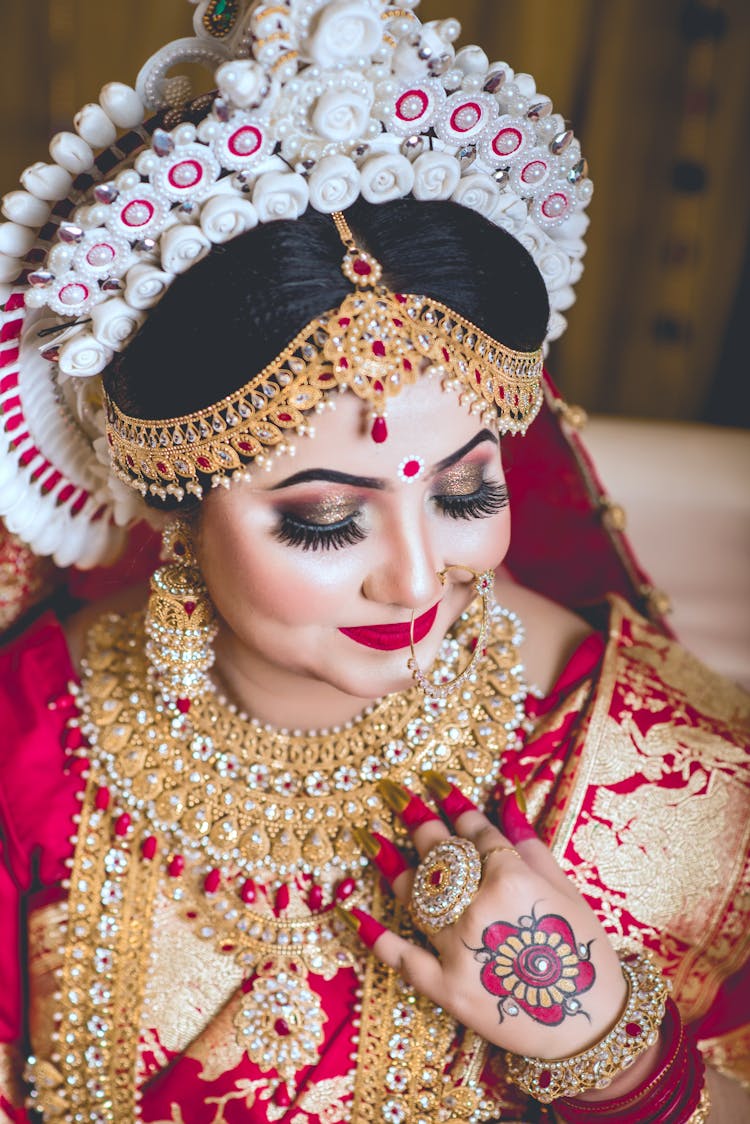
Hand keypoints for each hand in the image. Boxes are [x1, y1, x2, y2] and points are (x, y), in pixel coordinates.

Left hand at [346, 775, 626, 1061]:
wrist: (590, 1026)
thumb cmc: (583, 951)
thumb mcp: (565, 888)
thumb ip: (529, 843)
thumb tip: (507, 794)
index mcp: (512, 879)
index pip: (476, 833)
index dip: (455, 803)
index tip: (436, 781)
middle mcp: (478, 907)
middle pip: (441, 855)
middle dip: (417, 819)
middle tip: (393, 792)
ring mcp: (457, 947)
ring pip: (415, 895)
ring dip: (388, 862)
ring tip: (367, 834)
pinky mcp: (444, 986)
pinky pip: (401, 957)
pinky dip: (375, 936)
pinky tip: (350, 912)